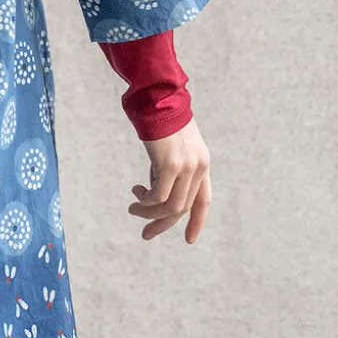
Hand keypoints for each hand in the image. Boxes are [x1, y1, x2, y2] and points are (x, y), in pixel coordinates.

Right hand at [129, 118, 210, 243]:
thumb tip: (154, 194)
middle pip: (183, 208)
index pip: (204, 200)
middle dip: (162, 224)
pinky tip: (136, 193)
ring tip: (133, 208)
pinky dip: (145, 201)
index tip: (189, 239)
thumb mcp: (170, 148)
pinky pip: (157, 196)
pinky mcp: (170, 164)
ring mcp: (186, 166)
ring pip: (170, 206)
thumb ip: (168, 170)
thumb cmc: (158, 119)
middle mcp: (199, 167)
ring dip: (149, 213)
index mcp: (202, 163)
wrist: (156, 98)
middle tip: (145, 234)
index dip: (197, 221)